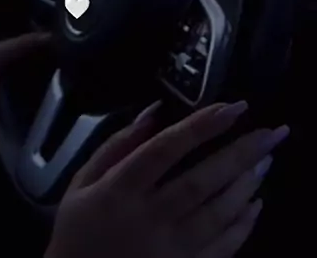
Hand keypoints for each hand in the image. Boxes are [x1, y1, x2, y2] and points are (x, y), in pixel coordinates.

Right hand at [46, 102, 288, 257]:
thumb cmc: (78, 230)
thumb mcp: (82, 182)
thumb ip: (116, 145)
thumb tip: (153, 111)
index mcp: (121, 189)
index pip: (166, 149)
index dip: (201, 126)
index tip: (232, 107)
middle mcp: (149, 217)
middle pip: (202, 180)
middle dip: (240, 153)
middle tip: (271, 132)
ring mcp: (170, 249)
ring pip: (217, 213)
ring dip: (246, 184)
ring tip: (266, 159)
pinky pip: (222, 248)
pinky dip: (242, 225)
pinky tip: (255, 203)